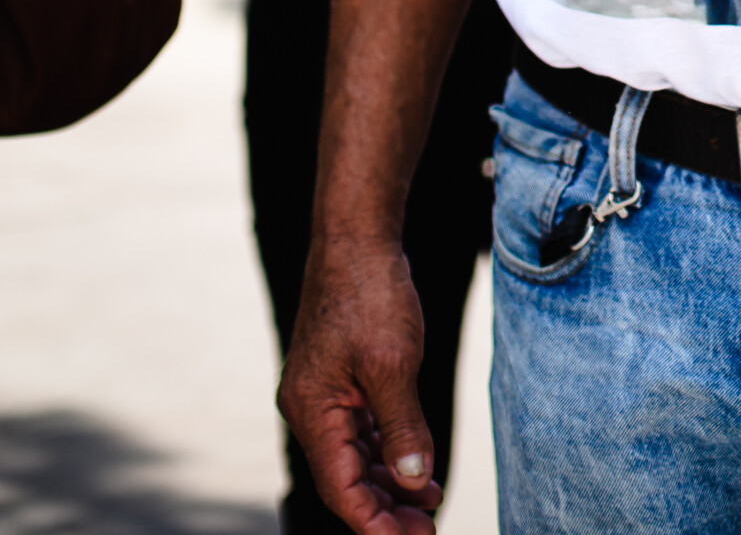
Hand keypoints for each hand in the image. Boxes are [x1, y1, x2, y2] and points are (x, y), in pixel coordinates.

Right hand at [280, 238, 441, 533]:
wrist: (357, 235)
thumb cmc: (369, 294)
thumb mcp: (393, 364)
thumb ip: (403, 427)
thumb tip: (416, 481)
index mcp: (313, 411)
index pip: (342, 487)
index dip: (375, 522)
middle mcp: (310, 408)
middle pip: (347, 478)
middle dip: (386, 509)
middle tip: (428, 530)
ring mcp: (323, 392)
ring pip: (356, 455)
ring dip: (391, 482)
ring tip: (430, 505)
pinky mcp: (340, 377)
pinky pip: (362, 428)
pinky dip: (388, 449)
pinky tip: (417, 465)